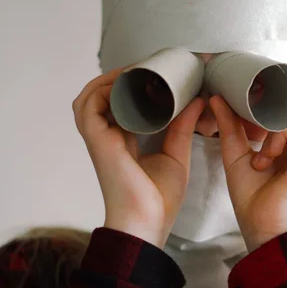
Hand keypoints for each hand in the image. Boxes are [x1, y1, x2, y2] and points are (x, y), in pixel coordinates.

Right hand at [72, 69, 205, 248]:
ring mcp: (99, 138)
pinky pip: (89, 105)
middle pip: (103, 96)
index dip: (132, 85)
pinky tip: (124, 81)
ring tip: (135, 70)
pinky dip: (102, 89)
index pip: (121, 104)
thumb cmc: (158, 198)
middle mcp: (107, 136)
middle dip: (121, 77)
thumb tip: (197, 99)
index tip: (156, 71)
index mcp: (123, 141)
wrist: (147, 221)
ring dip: (109, 79)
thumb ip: (183, 127)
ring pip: (90, 96)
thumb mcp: (176, 155)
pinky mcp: (96, 140)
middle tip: (146, 66)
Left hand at [210, 83, 286, 251]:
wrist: (262, 228)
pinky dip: (278, 131)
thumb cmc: (253, 198)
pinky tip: (265, 155)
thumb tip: (218, 97)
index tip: (251, 100)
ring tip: (260, 136)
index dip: (282, 90)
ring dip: (283, 111)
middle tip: (261, 106)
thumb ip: (231, 125)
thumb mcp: (236, 154)